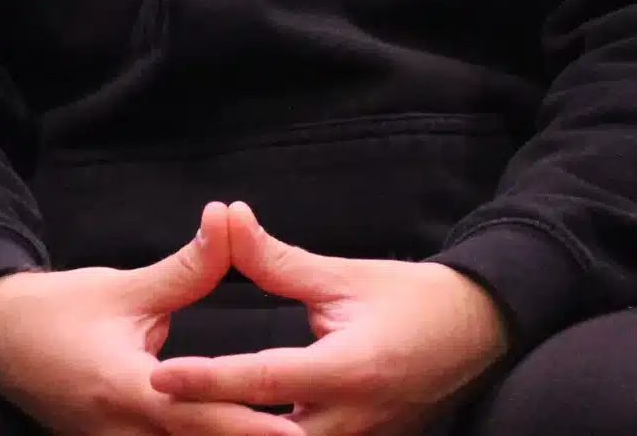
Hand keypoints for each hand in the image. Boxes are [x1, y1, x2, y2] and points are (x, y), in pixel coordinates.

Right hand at [0, 201, 304, 435]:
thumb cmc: (60, 310)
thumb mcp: (126, 287)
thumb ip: (188, 267)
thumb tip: (229, 220)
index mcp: (128, 390)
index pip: (202, 416)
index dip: (253, 427)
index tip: (298, 435)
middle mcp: (122, 434)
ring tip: (286, 433)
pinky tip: (234, 433)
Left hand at [149, 202, 508, 435]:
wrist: (478, 332)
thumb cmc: (411, 299)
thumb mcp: (344, 276)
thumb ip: (279, 261)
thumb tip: (228, 221)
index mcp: (346, 369)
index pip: (262, 381)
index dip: (207, 382)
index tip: (159, 380)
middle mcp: (351, 418)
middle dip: (213, 432)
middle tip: (159, 414)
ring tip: (186, 425)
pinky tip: (235, 429)